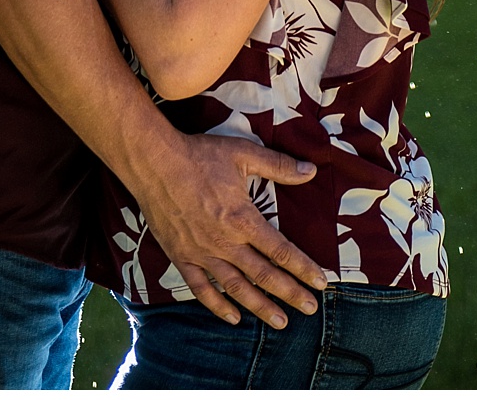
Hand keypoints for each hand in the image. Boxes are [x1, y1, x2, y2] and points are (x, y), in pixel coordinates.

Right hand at [134, 133, 327, 328]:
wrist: (155, 163)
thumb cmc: (200, 155)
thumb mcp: (243, 153)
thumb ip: (278, 165)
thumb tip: (311, 170)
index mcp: (243, 219)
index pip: (281, 251)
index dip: (303, 268)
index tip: (321, 283)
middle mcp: (225, 243)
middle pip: (264, 275)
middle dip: (290, 293)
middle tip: (310, 309)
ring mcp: (202, 253)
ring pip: (236, 288)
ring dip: (260, 307)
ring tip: (280, 322)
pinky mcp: (182, 257)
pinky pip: (201, 289)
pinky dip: (218, 306)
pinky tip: (234, 318)